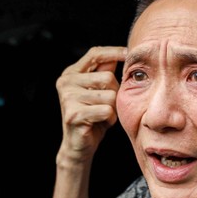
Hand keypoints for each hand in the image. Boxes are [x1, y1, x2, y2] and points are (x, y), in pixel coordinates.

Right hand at [51, 46, 126, 197]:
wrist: (79, 145)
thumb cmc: (93, 116)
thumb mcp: (100, 91)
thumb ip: (105, 72)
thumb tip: (122, 52)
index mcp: (71, 73)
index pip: (95, 53)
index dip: (113, 52)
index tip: (129, 53)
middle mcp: (66, 82)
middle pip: (107, 78)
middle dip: (115, 93)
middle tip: (107, 105)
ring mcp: (68, 97)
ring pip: (109, 96)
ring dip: (113, 108)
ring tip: (102, 115)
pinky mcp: (73, 114)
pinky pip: (107, 111)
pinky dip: (110, 119)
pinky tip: (100, 123)